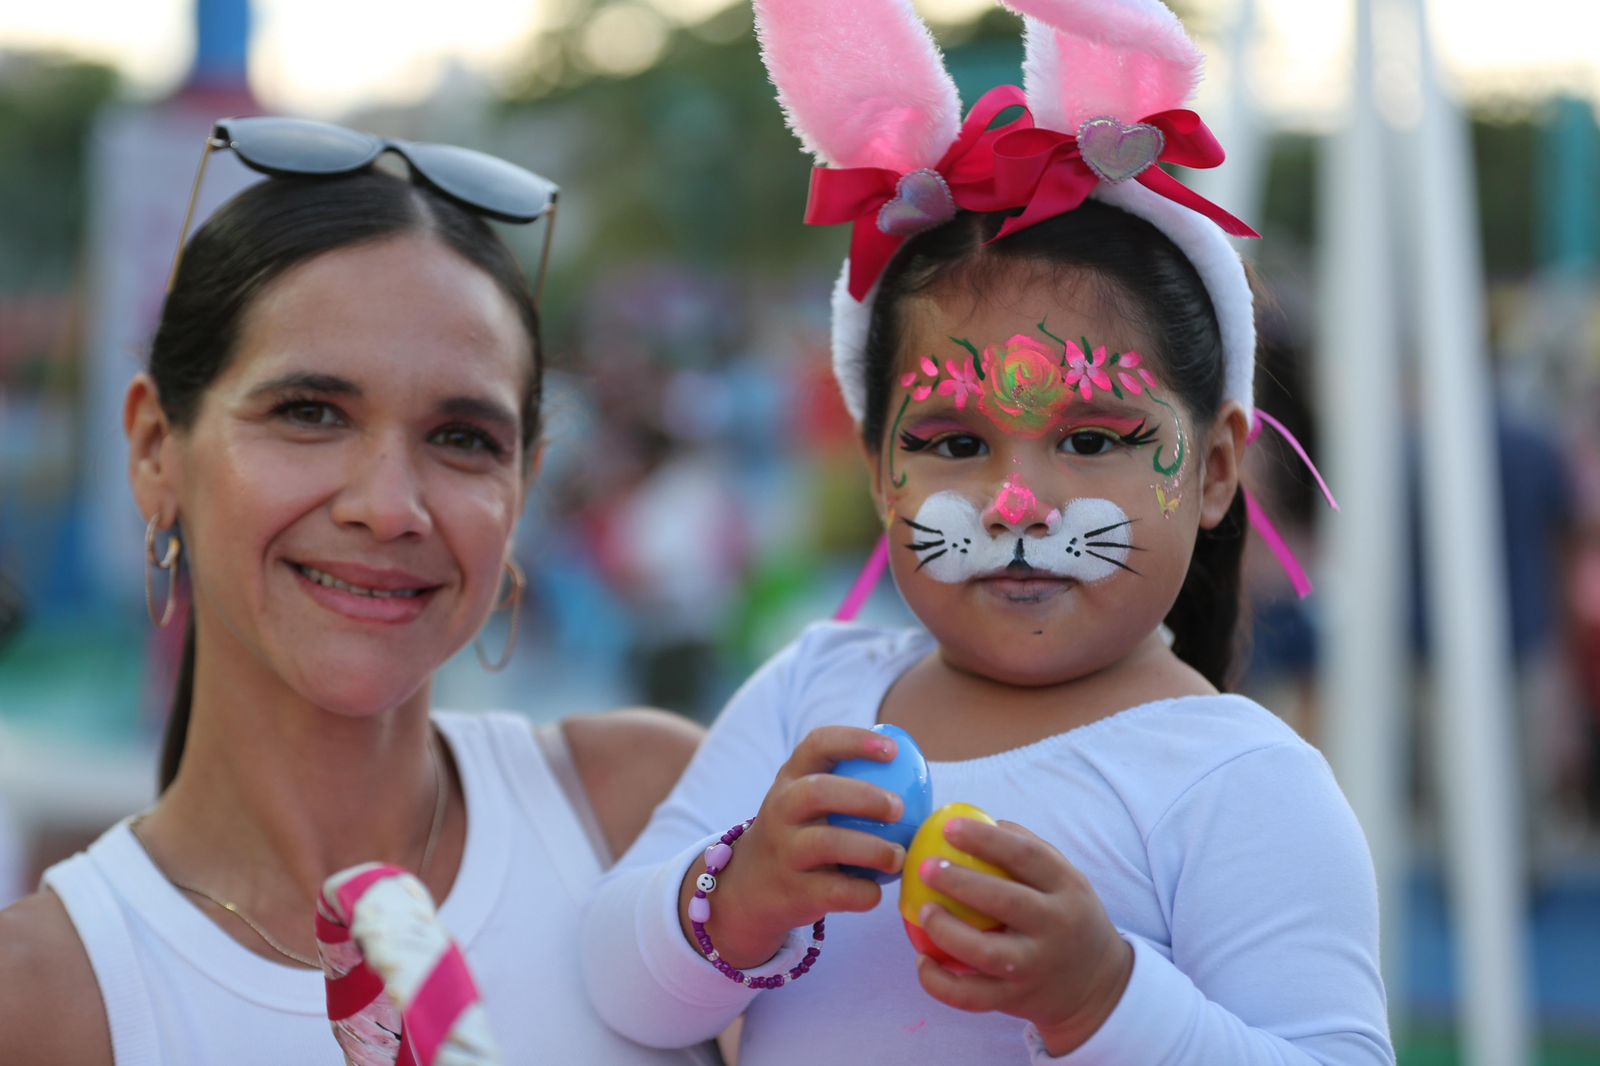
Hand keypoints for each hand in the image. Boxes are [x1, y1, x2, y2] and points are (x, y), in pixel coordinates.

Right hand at [681, 726, 907, 968]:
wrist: (751, 887)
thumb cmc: (800, 833)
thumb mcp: (807, 800)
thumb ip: (847, 782)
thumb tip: (916, 771)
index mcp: (791, 779)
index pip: (818, 744)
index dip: (856, 741)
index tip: (894, 751)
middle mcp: (781, 810)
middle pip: (818, 792)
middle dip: (865, 797)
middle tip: (900, 809)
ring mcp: (784, 852)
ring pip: (827, 844)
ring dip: (873, 849)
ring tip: (899, 856)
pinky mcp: (793, 893)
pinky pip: (835, 892)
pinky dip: (864, 892)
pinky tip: (877, 890)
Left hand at [911, 818, 1132, 1056]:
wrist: (1098, 987)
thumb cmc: (1068, 919)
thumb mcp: (1066, 880)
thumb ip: (1031, 850)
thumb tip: (983, 822)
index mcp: (1066, 888)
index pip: (1027, 856)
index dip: (986, 840)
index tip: (949, 827)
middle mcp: (1054, 927)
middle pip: (1006, 901)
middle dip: (961, 882)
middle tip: (925, 867)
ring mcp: (1034, 966)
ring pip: (986, 953)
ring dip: (947, 931)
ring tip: (923, 911)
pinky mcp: (1015, 999)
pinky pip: (972, 997)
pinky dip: (941, 983)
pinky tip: (922, 961)